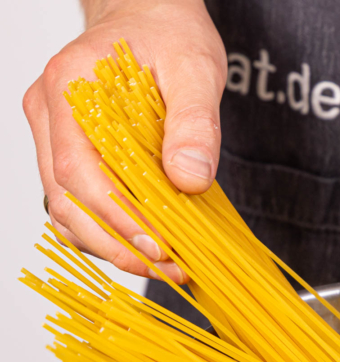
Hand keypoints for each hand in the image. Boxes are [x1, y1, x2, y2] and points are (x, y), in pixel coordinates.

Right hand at [23, 0, 226, 282]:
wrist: (151, 14)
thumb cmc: (170, 34)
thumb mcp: (195, 69)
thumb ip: (194, 124)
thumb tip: (189, 180)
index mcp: (71, 89)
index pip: (78, 172)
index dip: (116, 218)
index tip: (159, 247)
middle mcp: (51, 113)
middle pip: (66, 200)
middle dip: (115, 243)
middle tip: (168, 266)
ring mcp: (55, 132)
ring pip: (66, 207)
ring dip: (110, 243)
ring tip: (163, 263)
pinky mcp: (71, 146)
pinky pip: (79, 198)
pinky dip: (108, 227)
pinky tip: (145, 241)